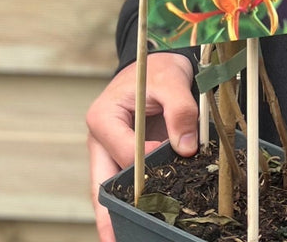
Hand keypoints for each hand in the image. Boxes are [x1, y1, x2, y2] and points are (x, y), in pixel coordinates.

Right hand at [86, 51, 197, 241]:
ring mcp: (107, 151)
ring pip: (108, 191)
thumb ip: (180, 111)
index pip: (126, 154)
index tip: (175, 166)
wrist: (157, 62)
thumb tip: (186, 149)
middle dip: (110, 217)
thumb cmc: (158, 69)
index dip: (150, 166)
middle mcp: (100, 139)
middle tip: (118, 241)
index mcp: (103, 118)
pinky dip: (129, 204)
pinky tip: (136, 225)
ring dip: (118, 216)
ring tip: (126, 240)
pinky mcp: (120, 157)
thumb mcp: (171, 80)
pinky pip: (122, 185)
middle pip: (102, 186)